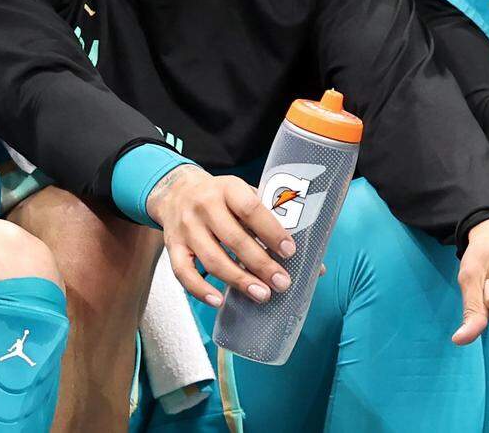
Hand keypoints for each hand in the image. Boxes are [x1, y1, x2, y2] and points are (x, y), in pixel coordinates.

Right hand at [147, 165, 295, 306]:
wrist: (175, 190)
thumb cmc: (221, 198)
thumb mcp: (245, 196)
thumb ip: (274, 224)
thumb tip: (315, 266)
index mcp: (227, 188)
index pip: (250, 208)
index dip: (271, 231)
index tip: (290, 251)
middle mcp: (203, 205)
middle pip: (233, 238)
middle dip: (260, 264)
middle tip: (282, 283)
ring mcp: (186, 226)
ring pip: (211, 259)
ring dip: (238, 280)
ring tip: (262, 295)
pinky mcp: (173, 245)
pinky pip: (183, 272)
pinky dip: (200, 289)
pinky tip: (219, 300)